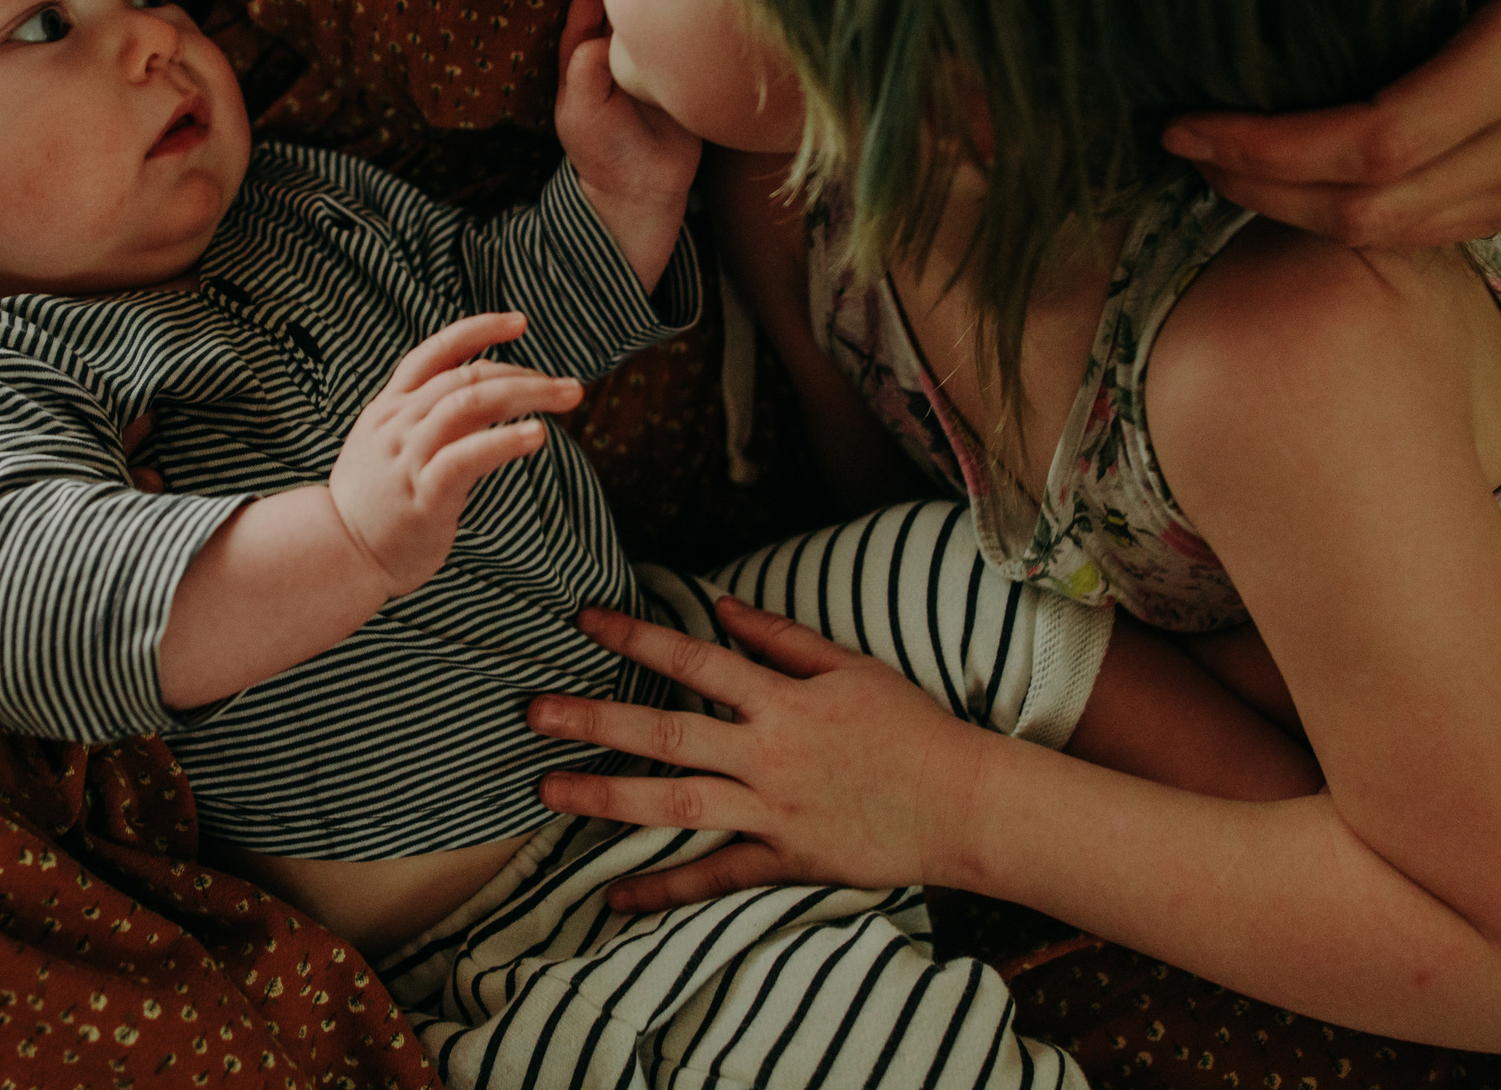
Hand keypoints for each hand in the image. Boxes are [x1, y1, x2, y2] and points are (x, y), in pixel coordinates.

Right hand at [328, 313, 583, 595]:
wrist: (336, 555)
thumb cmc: (374, 505)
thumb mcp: (388, 446)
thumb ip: (426, 419)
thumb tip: (484, 397)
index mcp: (389, 407)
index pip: (435, 351)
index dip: (478, 330)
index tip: (520, 322)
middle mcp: (398, 424)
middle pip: (466, 377)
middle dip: (524, 374)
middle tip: (570, 386)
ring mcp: (409, 457)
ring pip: (470, 404)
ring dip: (526, 395)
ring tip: (567, 399)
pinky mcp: (424, 495)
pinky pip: (467, 457)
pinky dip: (504, 441)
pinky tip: (537, 436)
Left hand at [529, 596, 981, 910]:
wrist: (967, 803)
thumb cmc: (912, 727)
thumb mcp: (850, 667)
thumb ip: (780, 636)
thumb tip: (719, 603)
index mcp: (783, 700)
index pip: (695, 658)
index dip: (637, 637)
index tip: (585, 620)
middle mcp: (768, 755)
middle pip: (667, 732)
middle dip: (596, 720)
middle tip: (533, 712)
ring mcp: (773, 812)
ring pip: (677, 804)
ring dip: (608, 799)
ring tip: (548, 793)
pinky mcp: (787, 860)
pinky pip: (716, 876)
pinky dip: (666, 889)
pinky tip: (616, 896)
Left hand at [557, 0, 701, 288]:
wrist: (644, 192)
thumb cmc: (605, 152)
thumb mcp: (581, 111)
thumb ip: (586, 69)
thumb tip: (607, 34)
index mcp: (584, 64)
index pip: (582, 15)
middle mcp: (616, 61)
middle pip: (617, 11)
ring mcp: (648, 70)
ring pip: (650, 25)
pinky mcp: (679, 80)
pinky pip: (681, 48)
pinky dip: (685, 26)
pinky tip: (695, 2)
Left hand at [1163, 0, 1500, 245]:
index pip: (1382, 140)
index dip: (1275, 146)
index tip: (1192, 121)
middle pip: (1369, 207)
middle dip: (1260, 185)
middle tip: (1181, 143)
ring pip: (1383, 234)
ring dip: (1284, 208)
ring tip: (1211, 159)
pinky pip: (1411, 234)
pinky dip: (1333, 215)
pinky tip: (1276, 176)